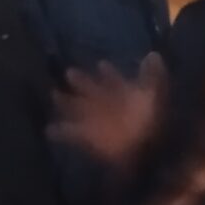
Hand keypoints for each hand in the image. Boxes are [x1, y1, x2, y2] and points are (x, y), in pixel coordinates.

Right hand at [51, 54, 167, 169]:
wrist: (148, 150)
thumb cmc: (153, 121)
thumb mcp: (156, 95)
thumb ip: (152, 75)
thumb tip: (153, 54)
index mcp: (125, 95)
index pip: (115, 82)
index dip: (109, 74)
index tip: (101, 64)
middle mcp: (110, 107)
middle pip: (93, 92)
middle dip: (82, 82)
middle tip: (69, 72)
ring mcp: (98, 122)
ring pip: (79, 109)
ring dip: (66, 103)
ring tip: (54, 95)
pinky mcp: (89, 137)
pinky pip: (71, 133)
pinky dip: (60, 132)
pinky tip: (48, 130)